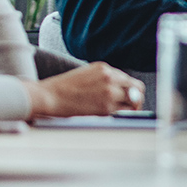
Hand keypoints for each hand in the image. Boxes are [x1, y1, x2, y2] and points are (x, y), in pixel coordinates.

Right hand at [24, 62, 144, 119]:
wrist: (50, 96)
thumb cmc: (64, 88)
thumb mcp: (87, 74)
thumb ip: (105, 78)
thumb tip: (121, 89)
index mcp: (105, 69)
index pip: (130, 80)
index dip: (132, 91)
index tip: (131, 98)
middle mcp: (110, 78)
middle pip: (137, 90)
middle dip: (137, 99)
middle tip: (133, 107)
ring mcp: (109, 93)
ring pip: (133, 102)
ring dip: (131, 109)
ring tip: (124, 114)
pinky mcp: (105, 108)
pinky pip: (122, 113)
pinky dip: (122, 115)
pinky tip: (115, 118)